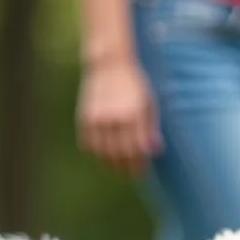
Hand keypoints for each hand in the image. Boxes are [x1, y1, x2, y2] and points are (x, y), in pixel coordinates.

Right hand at [76, 58, 161, 174]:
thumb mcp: (149, 104)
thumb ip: (151, 128)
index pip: (137, 150)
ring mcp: (99, 118)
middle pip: (120, 155)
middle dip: (126, 169)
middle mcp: (116, 118)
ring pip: (103, 153)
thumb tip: (154, 151)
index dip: (139, 165)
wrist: (110, 64)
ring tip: (117, 168)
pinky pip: (88, 144)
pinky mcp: (85, 117)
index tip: (142, 171)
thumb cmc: (135, 86)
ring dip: (111, 165)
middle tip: (132, 174)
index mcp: (135, 115)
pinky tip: (103, 155)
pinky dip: (95, 153)